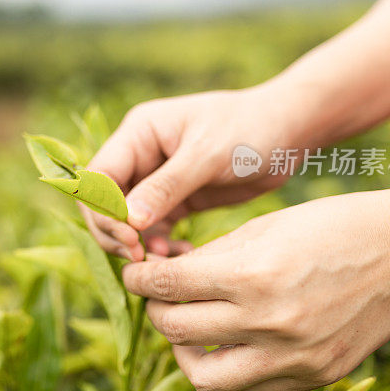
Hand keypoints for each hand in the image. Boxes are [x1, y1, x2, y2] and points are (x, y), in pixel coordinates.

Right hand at [83, 88, 297, 260]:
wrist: (290, 132)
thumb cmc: (250, 129)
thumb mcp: (207, 155)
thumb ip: (167, 186)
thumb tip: (129, 220)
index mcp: (138, 134)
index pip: (99, 176)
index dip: (103, 210)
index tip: (129, 238)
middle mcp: (139, 156)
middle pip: (105, 202)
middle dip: (116, 233)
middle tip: (141, 259)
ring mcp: (155, 180)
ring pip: (126, 221)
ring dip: (138, 244)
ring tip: (165, 261)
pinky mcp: (175, 201)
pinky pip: (153, 230)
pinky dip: (160, 247)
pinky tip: (181, 257)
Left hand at [121, 176, 389, 390]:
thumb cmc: (331, 226)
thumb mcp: (262, 227)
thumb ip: (209, 257)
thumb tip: (165, 274)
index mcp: (253, 274)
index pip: (167, 286)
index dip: (138, 279)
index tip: (134, 273)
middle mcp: (269, 323)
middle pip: (175, 329)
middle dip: (154, 308)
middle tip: (156, 295)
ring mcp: (293, 357)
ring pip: (203, 377)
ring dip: (180, 350)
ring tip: (184, 326)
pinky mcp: (313, 376)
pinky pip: (248, 388)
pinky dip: (225, 367)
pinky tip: (226, 341)